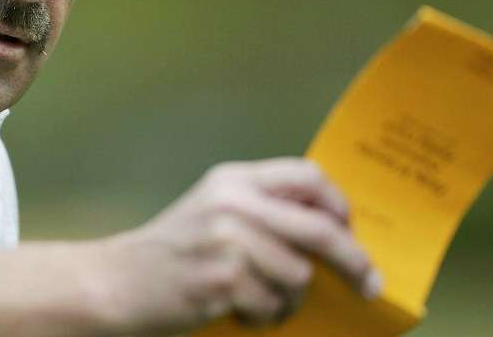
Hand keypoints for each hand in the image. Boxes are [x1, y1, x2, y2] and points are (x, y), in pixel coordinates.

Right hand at [99, 158, 380, 333]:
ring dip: (287, 297)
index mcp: (233, 180)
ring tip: (256, 296)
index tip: (351, 229)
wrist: (121, 280)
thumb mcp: (214, 209)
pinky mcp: (224, 279)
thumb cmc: (175, 250)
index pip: (306, 176)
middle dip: (354, 261)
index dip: (337, 204)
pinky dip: (262, 315)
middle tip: (371, 284)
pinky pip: (273, 305)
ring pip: (299, 275)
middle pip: (319, 229)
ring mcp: (228, 241)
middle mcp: (233, 203)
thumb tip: (332, 228)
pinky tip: (236, 308)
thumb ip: (262, 207)